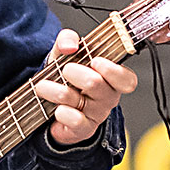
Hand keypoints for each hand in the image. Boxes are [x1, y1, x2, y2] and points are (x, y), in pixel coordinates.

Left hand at [33, 29, 137, 145]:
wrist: (52, 106)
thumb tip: (69, 45)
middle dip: (75, 73)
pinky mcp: (84, 129)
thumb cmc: (66, 77)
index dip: (113, 70)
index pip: (127, 78)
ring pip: (78, 100)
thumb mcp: (65, 53)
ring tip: (42, 86)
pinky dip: (63, 113)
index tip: (95, 61)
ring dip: (56, 90)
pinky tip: (56, 109)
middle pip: (97, 84)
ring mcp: (97, 114)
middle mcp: (107, 96)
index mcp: (111, 78)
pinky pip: (76, 121)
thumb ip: (68, 40)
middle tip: (64, 70)